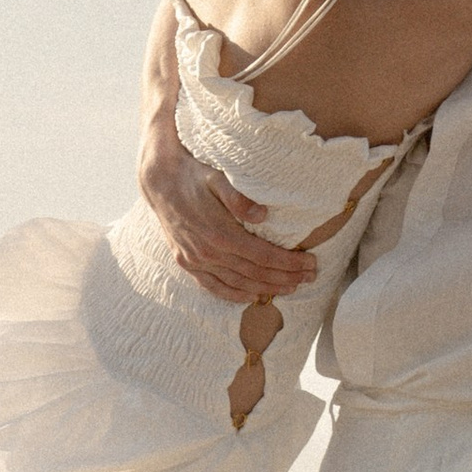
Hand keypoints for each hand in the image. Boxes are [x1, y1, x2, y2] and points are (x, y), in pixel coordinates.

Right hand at [140, 110, 316, 303]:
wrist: (160, 181)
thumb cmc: (195, 175)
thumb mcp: (218, 177)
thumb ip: (239, 198)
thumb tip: (263, 214)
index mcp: (219, 233)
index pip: (263, 256)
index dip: (289, 263)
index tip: (310, 263)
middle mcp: (207, 252)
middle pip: (255, 273)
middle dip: (286, 277)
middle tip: (310, 277)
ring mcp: (195, 260)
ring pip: (237, 284)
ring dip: (266, 288)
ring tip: (291, 287)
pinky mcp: (186, 263)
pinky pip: (212, 287)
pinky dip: (234, 295)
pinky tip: (252, 297)